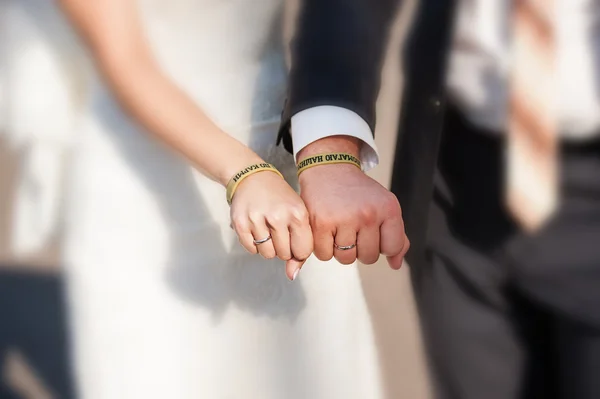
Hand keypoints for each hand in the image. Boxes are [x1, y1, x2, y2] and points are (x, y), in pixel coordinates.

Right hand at [230, 171, 312, 279]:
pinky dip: (254, 244)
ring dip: (268, 247)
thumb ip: (300, 245)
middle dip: (283, 248)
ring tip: (267, 230)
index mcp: (297, 214)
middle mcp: (278, 216)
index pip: (303, 251)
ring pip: (267, 254)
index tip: (294, 240)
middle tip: (279, 231)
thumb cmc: (280, 198)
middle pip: (284, 255)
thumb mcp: (297, 214)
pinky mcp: (240, 223)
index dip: (298, 250)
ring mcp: (258, 219)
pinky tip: (256, 228)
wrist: (252, 177)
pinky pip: (251, 249)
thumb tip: (292, 275)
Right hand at [298, 139, 408, 268]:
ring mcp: (344, 219)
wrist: (329, 169)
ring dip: (341, 249)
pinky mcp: (321, 224)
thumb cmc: (357, 191)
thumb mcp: (384, 206)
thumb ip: (396, 236)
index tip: (373, 231)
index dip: (382, 244)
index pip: (392, 248)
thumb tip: (396, 264)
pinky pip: (324, 255)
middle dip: (360, 248)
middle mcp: (368, 214)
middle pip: (369, 257)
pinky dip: (323, 247)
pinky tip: (326, 230)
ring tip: (339, 228)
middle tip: (353, 227)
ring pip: (346, 259)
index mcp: (388, 208)